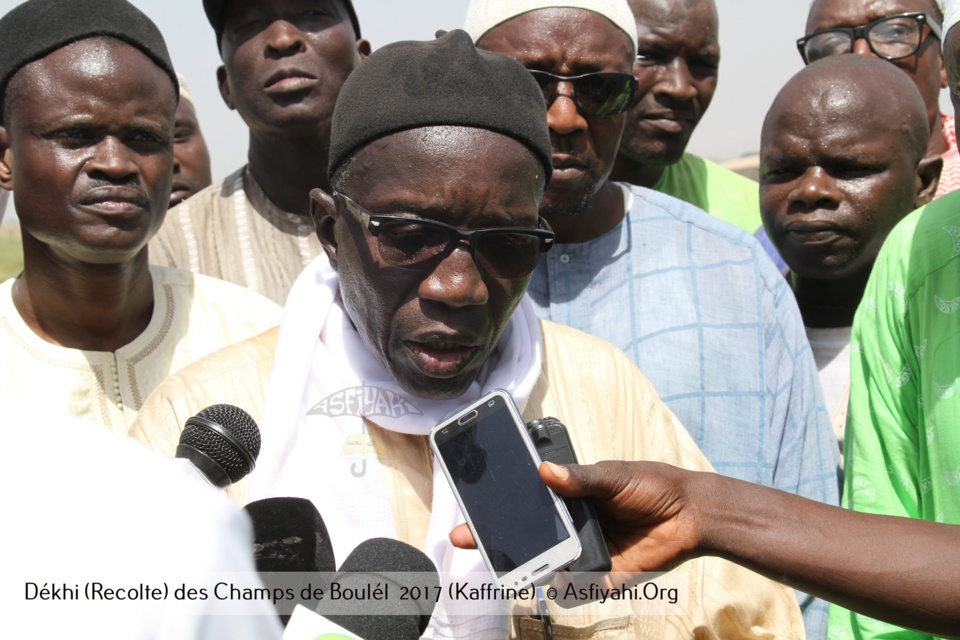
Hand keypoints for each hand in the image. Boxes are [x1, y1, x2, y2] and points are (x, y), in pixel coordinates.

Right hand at [449, 460, 703, 573]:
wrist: (690, 514)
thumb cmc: (650, 484)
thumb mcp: (613, 475)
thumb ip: (581, 477)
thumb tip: (546, 471)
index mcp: (568, 496)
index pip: (526, 501)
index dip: (498, 505)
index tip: (472, 504)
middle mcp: (569, 526)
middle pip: (527, 537)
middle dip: (497, 540)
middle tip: (468, 538)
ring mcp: (583, 552)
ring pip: (547, 564)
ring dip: (530, 566)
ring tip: (515, 562)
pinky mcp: (602, 576)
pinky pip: (578, 588)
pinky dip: (568, 589)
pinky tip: (562, 580)